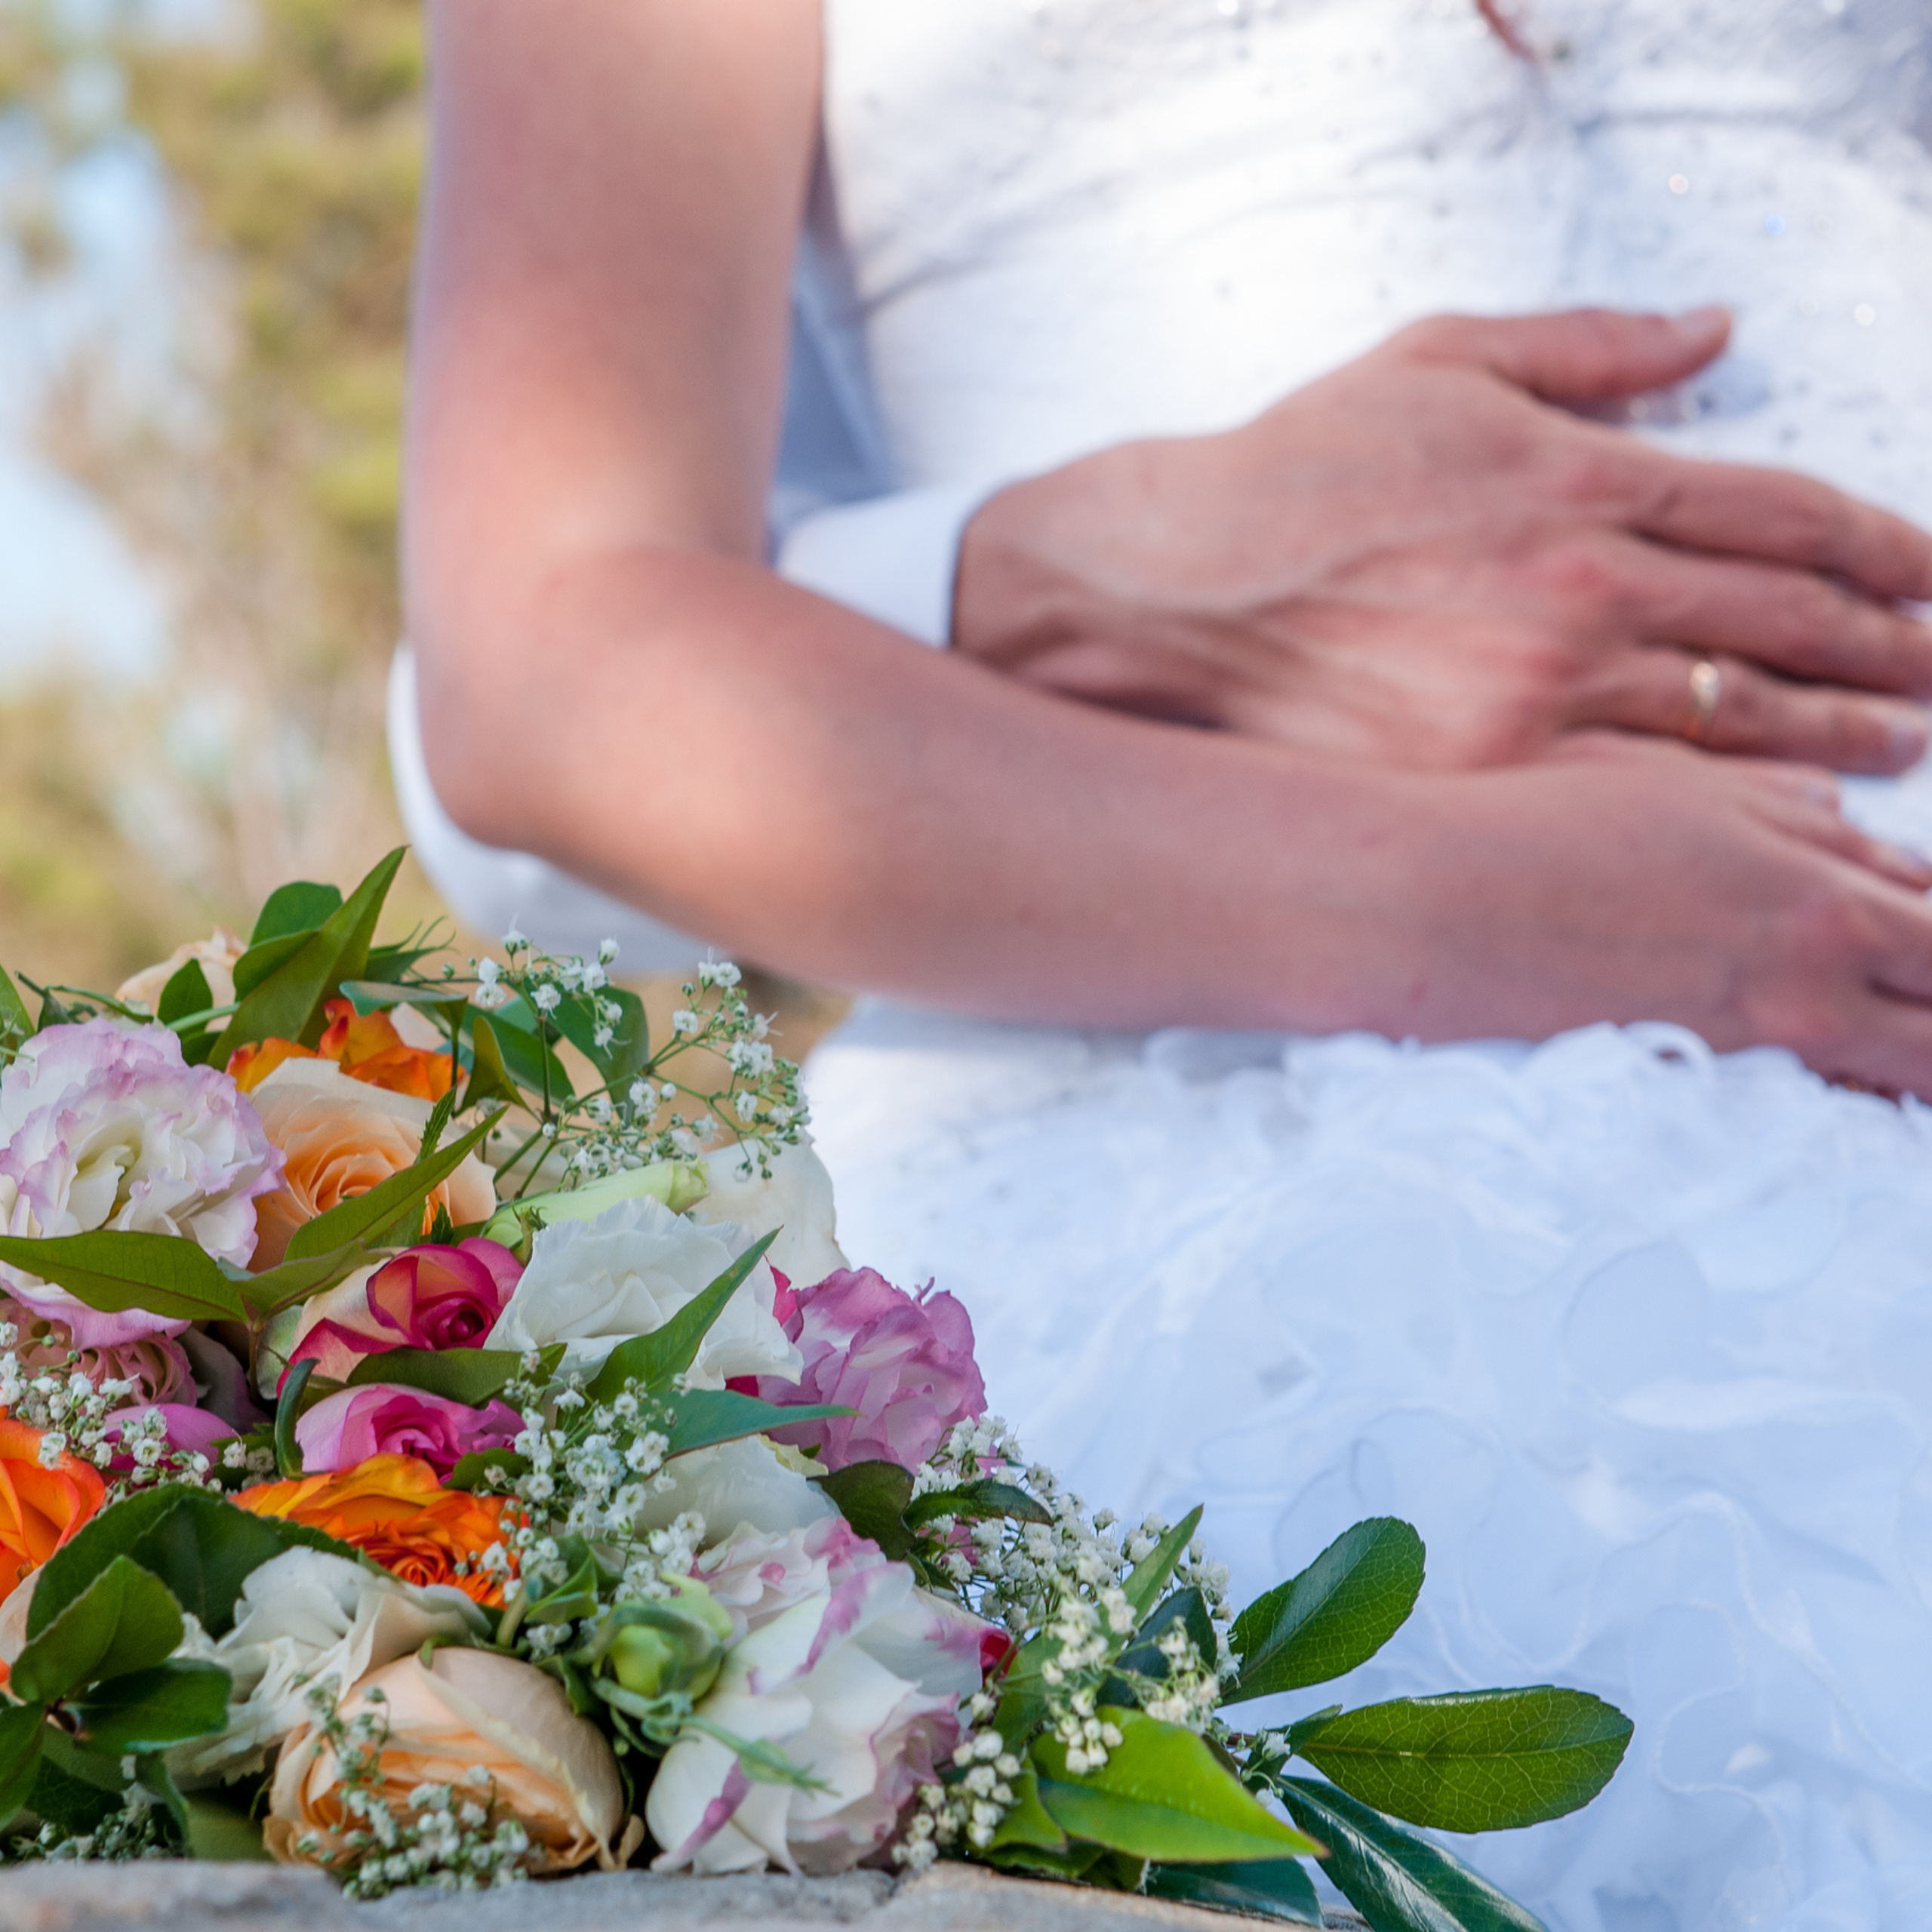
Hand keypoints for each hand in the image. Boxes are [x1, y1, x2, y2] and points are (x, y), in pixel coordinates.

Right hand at [953, 309, 1931, 773]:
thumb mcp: (1437, 361)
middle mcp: (1580, 594)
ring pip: (1736, 718)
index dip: (1881, 545)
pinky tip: (1773, 807)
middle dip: (1890, 646)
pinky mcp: (1486, 777)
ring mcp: (1537, 698)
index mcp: (1581, 479)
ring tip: (1900, 743)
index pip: (1783, 514)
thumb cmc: (1292, 474)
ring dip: (1839, 731)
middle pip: (1789, 625)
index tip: (1927, 569)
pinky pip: (1641, 790)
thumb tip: (1711, 332)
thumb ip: (1591, 348)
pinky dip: (1725, 798)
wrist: (1168, 595)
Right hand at [1395, 737, 1931, 1089]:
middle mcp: (1815, 970)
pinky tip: (1861, 1087)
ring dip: (1925, 1056)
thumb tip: (1863, 838)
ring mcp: (1765, 1039)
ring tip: (1916, 1053)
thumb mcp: (1683, 787)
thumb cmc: (1537, 835)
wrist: (1435, 908)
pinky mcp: (1709, 1083)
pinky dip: (1863, 1093)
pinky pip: (1827, 1101)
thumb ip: (1793, 814)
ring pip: (1913, 1071)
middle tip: (1929, 1000)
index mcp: (1819, 885)